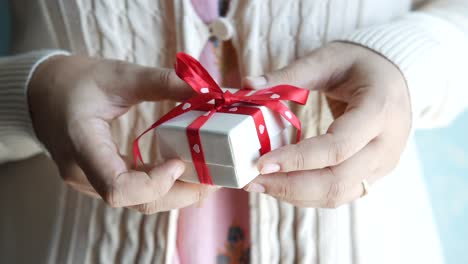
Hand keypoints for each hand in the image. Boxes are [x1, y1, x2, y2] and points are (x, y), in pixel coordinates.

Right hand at [29, 55, 216, 213]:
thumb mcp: (118, 74)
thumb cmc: (75, 81)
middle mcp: (84, 172)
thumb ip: (161, 81)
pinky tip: (183, 170)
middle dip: (179, 194)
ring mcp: (91, 180)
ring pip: (137, 202)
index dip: (154, 184)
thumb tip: (205, 89)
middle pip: (136, 202)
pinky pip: (135, 193)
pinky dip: (162, 185)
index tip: (180, 162)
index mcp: (82, 145)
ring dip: (175, 193)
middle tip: (214, 178)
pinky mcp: (101, 178)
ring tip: (206, 175)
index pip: (116, 187)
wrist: (42, 93)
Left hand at [243, 42, 411, 207]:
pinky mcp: (373, 174)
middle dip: (290, 185)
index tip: (261, 162)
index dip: (297, 159)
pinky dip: (308, 194)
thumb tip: (247, 84)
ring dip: (295, 195)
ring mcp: (383, 164)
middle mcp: (387, 144)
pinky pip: (339, 193)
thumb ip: (289, 75)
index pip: (337, 146)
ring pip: (337, 194)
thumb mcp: (327, 59)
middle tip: (253, 181)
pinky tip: (282, 184)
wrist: (395, 78)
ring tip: (261, 185)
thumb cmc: (360, 65)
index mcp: (379, 110)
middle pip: (337, 181)